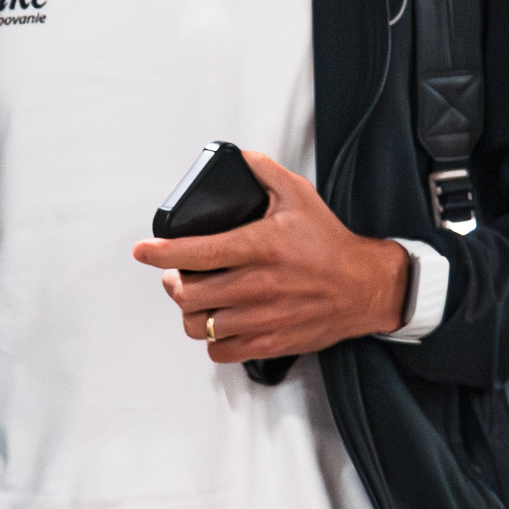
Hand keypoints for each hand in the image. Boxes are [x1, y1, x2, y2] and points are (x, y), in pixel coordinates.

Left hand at [132, 151, 409, 363]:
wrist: (365, 287)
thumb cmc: (330, 243)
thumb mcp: (298, 195)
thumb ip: (263, 171)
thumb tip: (235, 156)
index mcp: (260, 246)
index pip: (195, 251)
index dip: (160, 251)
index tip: (143, 250)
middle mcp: (258, 285)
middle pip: (189, 294)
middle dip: (173, 283)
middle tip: (177, 274)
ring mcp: (263, 318)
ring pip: (200, 325)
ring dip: (190, 312)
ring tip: (195, 299)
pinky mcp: (271, 342)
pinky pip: (221, 352)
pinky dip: (212, 340)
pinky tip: (219, 323)